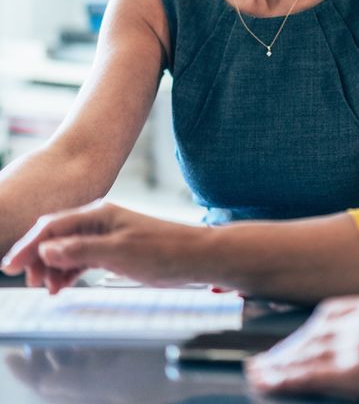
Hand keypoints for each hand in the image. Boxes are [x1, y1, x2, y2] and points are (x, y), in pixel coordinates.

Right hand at [0, 201, 204, 293]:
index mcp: (100, 214)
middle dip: (38, 258)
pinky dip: (70, 272)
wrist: (196, 256)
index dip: (29, 245)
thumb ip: (81, 250)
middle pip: (57, 236)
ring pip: (68, 249)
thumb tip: (46, 250)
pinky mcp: (116, 250)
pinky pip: (83, 259)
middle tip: (28, 282)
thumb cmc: (164, 251)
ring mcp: (108, 235)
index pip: (52, 225)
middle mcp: (101, 221)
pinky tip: (62, 286)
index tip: (10, 266)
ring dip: (53, 268)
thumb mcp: (118, 252)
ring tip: (47, 289)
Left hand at [246, 292, 358, 401]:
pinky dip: (285, 377)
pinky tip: (269, 381)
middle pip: (314, 330)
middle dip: (289, 346)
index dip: (308, 326)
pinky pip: (310, 373)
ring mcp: (358, 344)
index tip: (297, 338)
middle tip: (267, 359)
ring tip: (259, 372)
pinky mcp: (356, 371)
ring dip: (280, 363)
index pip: (330, 309)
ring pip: (306, 351)